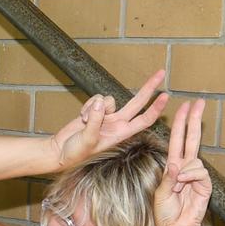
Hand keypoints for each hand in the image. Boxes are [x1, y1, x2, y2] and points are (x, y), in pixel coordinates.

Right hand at [50, 70, 168, 168]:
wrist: (59, 151)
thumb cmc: (75, 152)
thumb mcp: (87, 140)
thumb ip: (94, 121)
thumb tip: (99, 102)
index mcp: (120, 134)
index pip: (144, 119)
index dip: (155, 108)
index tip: (165, 95)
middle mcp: (117, 124)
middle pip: (137, 102)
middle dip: (148, 87)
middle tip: (161, 73)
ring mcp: (106, 117)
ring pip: (109, 99)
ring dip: (95, 106)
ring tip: (84, 120)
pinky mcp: (95, 111)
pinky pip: (96, 99)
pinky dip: (87, 106)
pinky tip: (80, 118)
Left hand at [153, 99, 210, 225]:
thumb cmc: (165, 212)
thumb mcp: (161, 192)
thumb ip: (169, 178)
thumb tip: (177, 164)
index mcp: (174, 167)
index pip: (178, 140)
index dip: (182, 124)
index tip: (185, 107)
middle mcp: (186, 168)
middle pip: (192, 139)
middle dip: (194, 120)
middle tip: (199, 102)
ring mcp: (197, 175)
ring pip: (193, 160)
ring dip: (183, 172)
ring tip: (177, 187)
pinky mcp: (205, 184)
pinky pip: (198, 172)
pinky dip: (189, 177)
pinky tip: (184, 186)